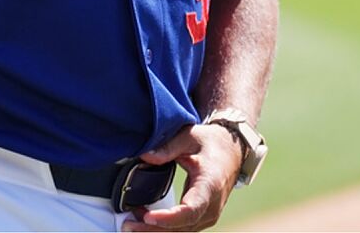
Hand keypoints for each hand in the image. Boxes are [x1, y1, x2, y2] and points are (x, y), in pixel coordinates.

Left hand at [121, 124, 242, 231]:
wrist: (231, 152)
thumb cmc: (211, 143)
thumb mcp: (190, 136)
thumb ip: (168, 147)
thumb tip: (145, 156)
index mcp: (210, 185)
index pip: (191, 210)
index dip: (169, 218)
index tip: (148, 217)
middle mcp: (211, 206)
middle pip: (182, 228)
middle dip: (153, 230)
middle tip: (127, 224)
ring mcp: (208, 215)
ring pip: (181, 232)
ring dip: (155, 231)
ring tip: (130, 221)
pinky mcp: (201, 218)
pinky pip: (182, 229)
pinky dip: (163, 227)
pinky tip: (144, 219)